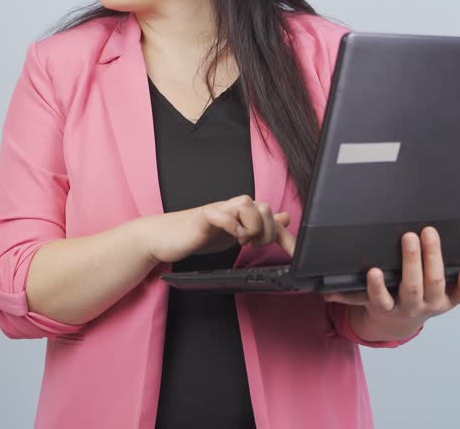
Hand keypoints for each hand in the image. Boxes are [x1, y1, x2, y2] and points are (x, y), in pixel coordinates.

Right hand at [140, 194, 296, 264]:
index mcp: (242, 213)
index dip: (287, 238)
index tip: (295, 256)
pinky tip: (232, 237)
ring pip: (247, 203)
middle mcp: (233, 207)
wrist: (164, 237)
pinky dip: (232, 226)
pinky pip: (223, 214)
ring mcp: (219, 210)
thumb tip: (283, 217)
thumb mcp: (235, 233)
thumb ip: (258, 226)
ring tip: (242, 241)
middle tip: (253, 246)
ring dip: (251, 226)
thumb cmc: (199, 235)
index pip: (273, 219)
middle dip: (266, 232)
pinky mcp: (203, 216)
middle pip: (264, 207)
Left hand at [323, 226, 459, 337]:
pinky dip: (375, 285)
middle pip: (431, 282)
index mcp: (440, 300)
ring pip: (408, 288)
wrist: (393, 326)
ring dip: (409, 264)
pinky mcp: (380, 307)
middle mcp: (422, 304)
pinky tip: (372, 271)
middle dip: (433, 256)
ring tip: (407, 240)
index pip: (458, 291)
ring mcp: (401, 307)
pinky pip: (377, 298)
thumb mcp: (447, 298)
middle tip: (428, 231)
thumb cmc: (423, 301)